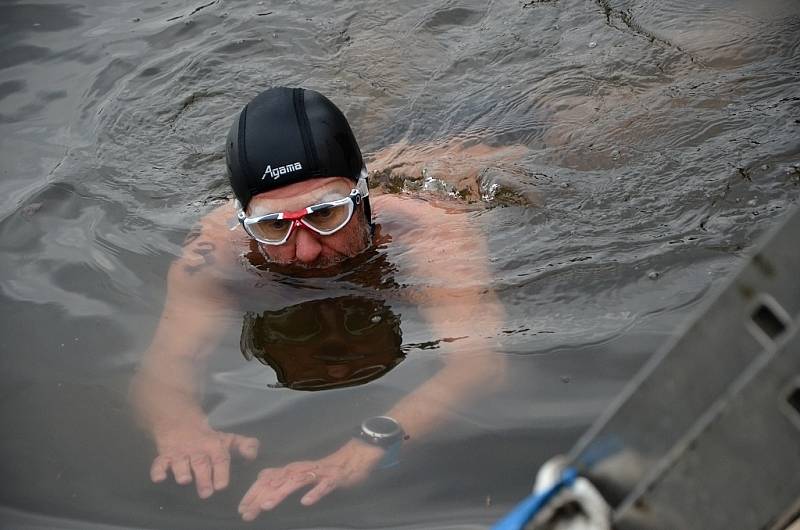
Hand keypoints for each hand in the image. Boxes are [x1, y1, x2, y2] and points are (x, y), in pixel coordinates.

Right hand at [151, 422, 259, 498]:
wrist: (180, 422)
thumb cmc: (208, 438)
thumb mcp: (228, 439)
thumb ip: (244, 446)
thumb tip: (252, 455)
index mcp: (214, 446)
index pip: (220, 458)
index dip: (221, 471)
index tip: (222, 485)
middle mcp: (197, 449)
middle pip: (201, 463)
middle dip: (203, 477)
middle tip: (206, 492)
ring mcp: (180, 453)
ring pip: (180, 462)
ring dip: (182, 471)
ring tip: (185, 480)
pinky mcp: (164, 456)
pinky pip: (159, 462)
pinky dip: (157, 470)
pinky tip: (159, 478)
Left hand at [238, 439, 384, 520]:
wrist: (354, 458)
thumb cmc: (325, 469)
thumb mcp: (300, 471)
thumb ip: (281, 474)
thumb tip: (260, 476)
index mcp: (293, 469)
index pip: (268, 480)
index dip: (254, 493)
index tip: (242, 508)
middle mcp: (302, 469)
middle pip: (278, 481)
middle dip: (261, 496)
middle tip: (247, 512)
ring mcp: (318, 474)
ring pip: (297, 482)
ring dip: (281, 493)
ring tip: (268, 505)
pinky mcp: (334, 479)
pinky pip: (324, 487)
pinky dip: (315, 493)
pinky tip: (306, 502)